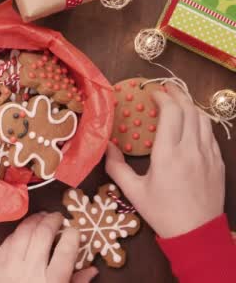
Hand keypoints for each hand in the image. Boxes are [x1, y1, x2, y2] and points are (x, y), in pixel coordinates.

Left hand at [0, 212, 97, 282]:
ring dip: (34, 221)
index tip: (74, 231)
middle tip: (58, 217)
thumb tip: (92, 270)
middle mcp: (31, 271)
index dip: (72, 236)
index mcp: (52, 282)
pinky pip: (7, 242)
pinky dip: (18, 232)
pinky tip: (24, 230)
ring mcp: (10, 266)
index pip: (66, 251)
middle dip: (52, 221)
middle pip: (43, 235)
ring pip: (23, 233)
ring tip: (42, 217)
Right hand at [106, 84, 224, 237]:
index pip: (171, 113)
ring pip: (203, 119)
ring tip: (178, 100)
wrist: (197, 233)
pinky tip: (192, 122)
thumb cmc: (162, 212)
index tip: (152, 92)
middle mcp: (191, 149)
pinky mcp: (218, 162)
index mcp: (168, 154)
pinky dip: (200, 121)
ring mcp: (208, 155)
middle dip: (177, 95)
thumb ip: (116, 167)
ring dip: (190, 105)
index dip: (162, 97)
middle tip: (164, 89)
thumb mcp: (133, 192)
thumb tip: (106, 146)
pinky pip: (210, 134)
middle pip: (189, 110)